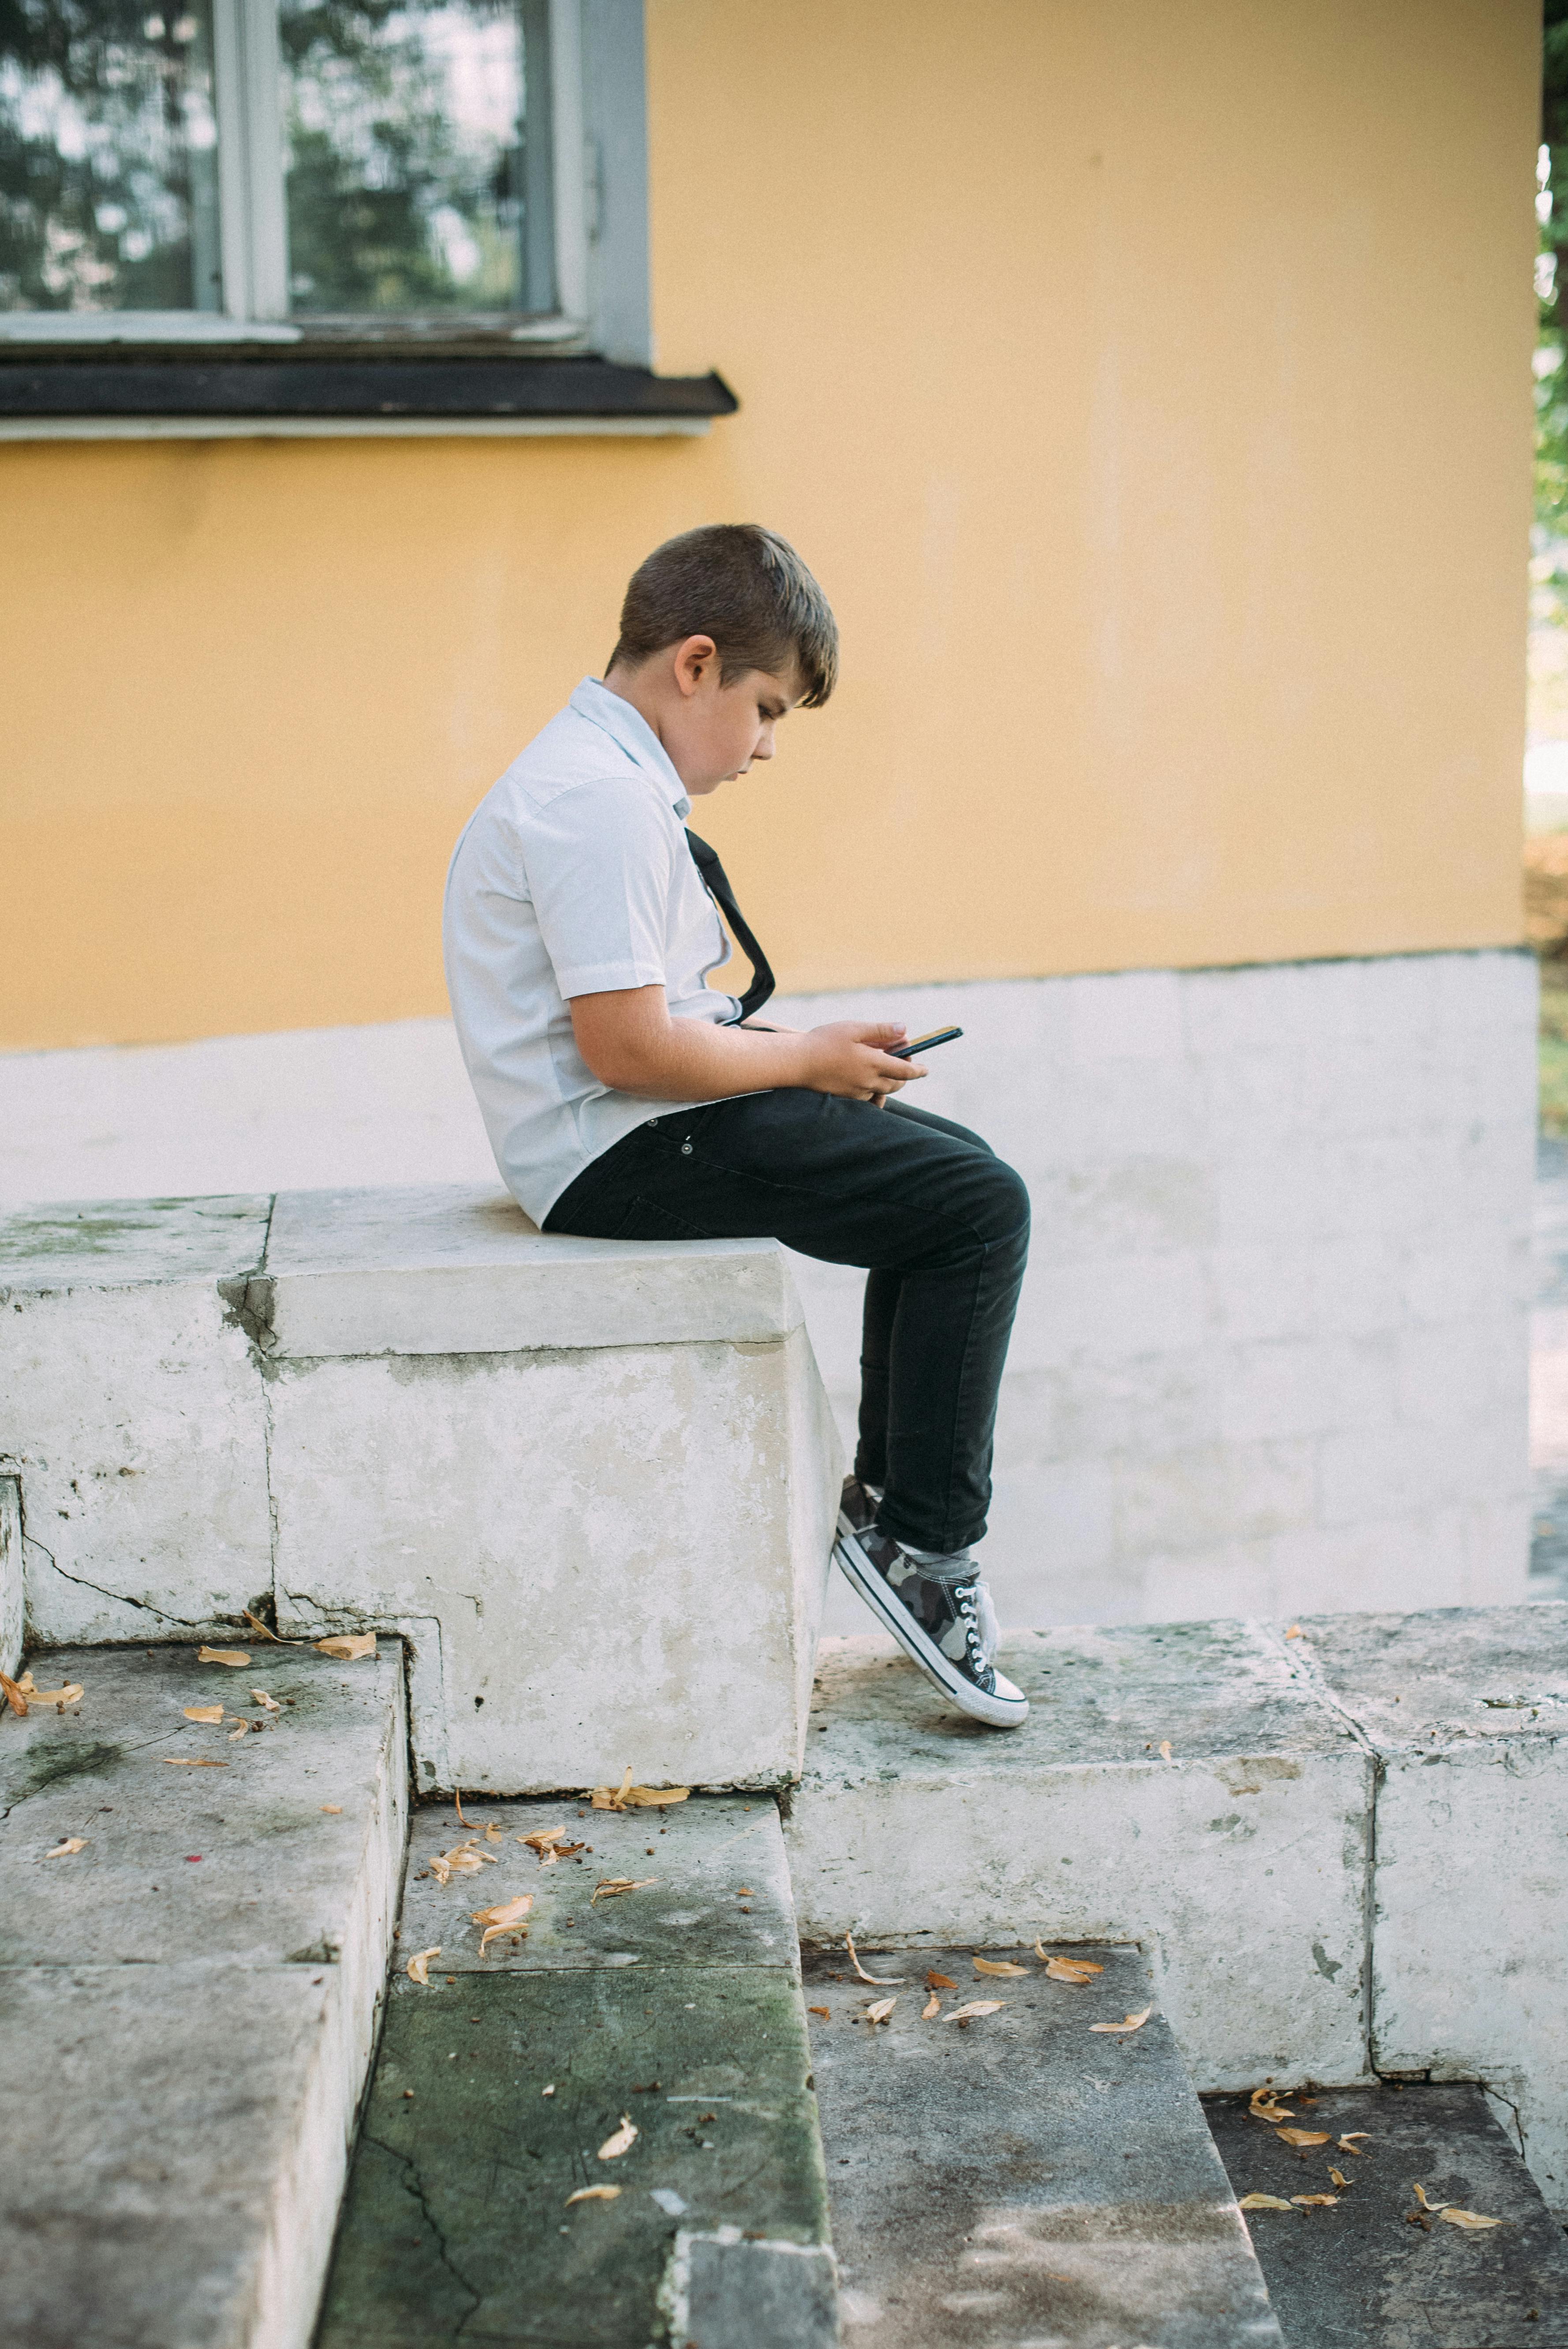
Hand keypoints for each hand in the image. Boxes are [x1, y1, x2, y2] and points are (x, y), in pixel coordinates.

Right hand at [799, 1021, 925, 1102]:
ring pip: (883, 1091)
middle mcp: (868, 1081)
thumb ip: (881, 1030)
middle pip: (896, 1083)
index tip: (925, 1069)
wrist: (796, 1063)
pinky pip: (868, 1096)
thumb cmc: (823, 1042)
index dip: (918, 1070)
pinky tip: (869, 1078)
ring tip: (883, 1064)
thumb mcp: (854, 1029)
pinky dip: (875, 1089)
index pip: (905, 1071)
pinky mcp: (846, 1097)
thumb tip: (905, 1030)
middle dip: (904, 1074)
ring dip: (889, 1081)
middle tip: (901, 1057)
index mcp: (873, 1064)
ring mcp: (857, 1092)